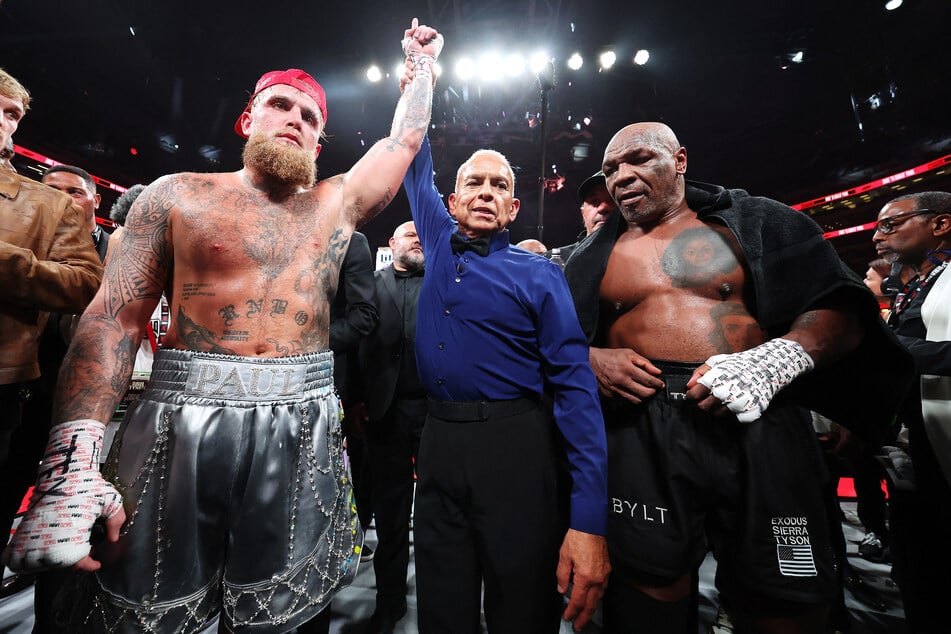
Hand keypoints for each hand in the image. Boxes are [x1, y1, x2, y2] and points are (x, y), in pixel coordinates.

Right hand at [2, 419, 124, 571]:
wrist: (63, 470)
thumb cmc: (86, 484)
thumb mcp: (111, 500)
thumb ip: (116, 521)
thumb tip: (113, 538)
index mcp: (71, 535)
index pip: (76, 563)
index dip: (88, 566)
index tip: (95, 564)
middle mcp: (50, 538)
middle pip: (58, 565)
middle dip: (72, 562)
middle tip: (84, 551)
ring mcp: (34, 535)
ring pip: (38, 563)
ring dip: (52, 560)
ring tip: (67, 548)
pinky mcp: (24, 529)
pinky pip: (18, 555)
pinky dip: (29, 557)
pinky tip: (47, 547)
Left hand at [401, 18, 443, 59]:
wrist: (421, 56)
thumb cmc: (413, 52)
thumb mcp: (406, 42)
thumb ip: (408, 33)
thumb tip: (414, 28)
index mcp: (417, 41)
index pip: (417, 31)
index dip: (415, 25)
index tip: (415, 20)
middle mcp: (424, 40)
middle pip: (422, 27)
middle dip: (418, 31)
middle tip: (417, 38)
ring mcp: (431, 40)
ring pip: (427, 28)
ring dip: (423, 33)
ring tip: (421, 40)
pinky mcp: (437, 40)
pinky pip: (433, 31)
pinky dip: (429, 33)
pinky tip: (427, 38)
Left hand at [556, 529, 609, 630]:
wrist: (592, 525)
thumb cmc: (579, 538)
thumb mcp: (564, 556)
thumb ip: (562, 575)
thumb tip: (562, 588)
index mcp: (585, 577)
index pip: (578, 601)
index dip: (572, 612)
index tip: (568, 617)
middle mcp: (597, 578)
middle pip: (591, 604)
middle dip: (584, 617)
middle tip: (579, 625)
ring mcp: (604, 574)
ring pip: (599, 598)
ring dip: (591, 608)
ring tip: (585, 615)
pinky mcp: (607, 569)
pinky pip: (603, 588)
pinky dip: (597, 597)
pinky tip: (593, 598)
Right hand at [589, 347, 664, 402]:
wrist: (589, 363)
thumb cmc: (609, 356)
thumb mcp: (628, 353)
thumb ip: (644, 362)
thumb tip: (657, 372)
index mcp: (627, 368)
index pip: (648, 380)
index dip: (657, 384)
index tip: (660, 384)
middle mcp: (621, 381)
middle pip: (644, 393)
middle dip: (653, 391)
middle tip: (654, 388)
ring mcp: (615, 390)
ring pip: (636, 400)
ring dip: (644, 397)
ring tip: (645, 391)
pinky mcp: (610, 395)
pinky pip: (626, 401)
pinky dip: (633, 398)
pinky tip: (634, 392)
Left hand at [686, 338, 813, 422]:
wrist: (767, 367)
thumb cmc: (740, 364)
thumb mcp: (717, 361)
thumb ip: (700, 372)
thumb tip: (689, 386)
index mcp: (715, 380)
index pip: (694, 395)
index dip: (691, 395)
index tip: (693, 394)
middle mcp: (725, 393)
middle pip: (703, 407)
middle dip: (703, 403)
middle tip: (708, 398)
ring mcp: (738, 403)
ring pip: (717, 414)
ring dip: (717, 409)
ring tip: (723, 399)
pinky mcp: (749, 410)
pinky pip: (735, 419)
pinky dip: (733, 414)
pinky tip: (734, 405)